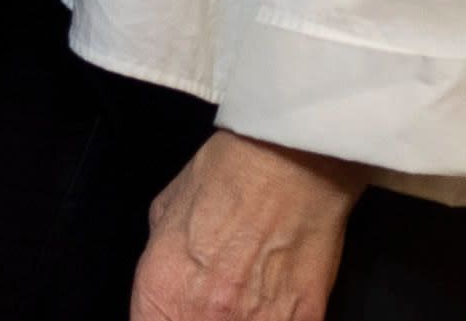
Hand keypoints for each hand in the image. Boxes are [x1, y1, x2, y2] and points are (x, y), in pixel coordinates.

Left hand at [131, 129, 365, 320]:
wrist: (289, 161)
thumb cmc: (227, 176)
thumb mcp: (164, 213)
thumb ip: (161, 264)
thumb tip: (167, 288)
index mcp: (162, 289)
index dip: (163, 318)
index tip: (172, 311)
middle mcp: (205, 315)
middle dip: (200, 316)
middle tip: (215, 294)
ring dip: (241, 317)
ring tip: (246, 290)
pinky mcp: (305, 320)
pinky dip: (276, 315)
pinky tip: (274, 293)